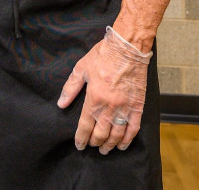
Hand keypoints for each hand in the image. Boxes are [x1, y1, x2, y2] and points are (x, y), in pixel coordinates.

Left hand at [57, 26, 151, 154]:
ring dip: (110, 145)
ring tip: (105, 150)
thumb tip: (61, 103)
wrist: (128, 48)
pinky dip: (127, 140)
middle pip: (101, 134)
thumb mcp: (81, 68)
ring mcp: (125, 108)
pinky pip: (133, 128)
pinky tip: (122, 145)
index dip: (81, 138)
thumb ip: (70, 88)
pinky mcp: (137, 106)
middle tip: (92, 146)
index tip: (79, 145)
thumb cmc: (103, 56)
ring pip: (116, 135)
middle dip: (95, 142)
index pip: (85, 126)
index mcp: (94, 98)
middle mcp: (109, 107)